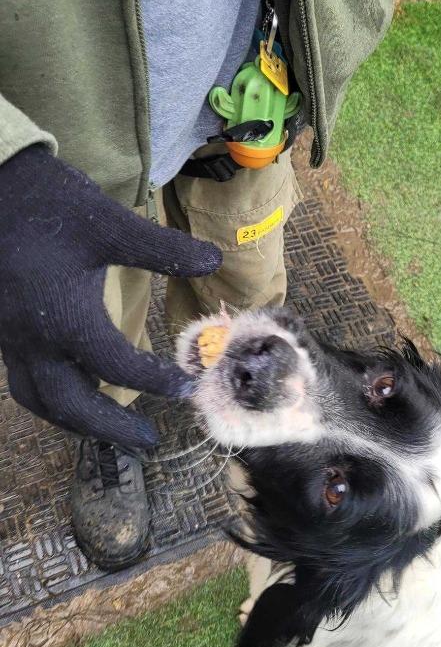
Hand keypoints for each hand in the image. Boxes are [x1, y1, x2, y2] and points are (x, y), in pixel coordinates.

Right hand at [0, 146, 221, 448]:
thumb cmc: (50, 203)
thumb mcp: (111, 223)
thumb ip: (162, 250)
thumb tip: (215, 260)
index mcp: (64, 318)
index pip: (116, 366)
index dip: (155, 380)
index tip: (188, 384)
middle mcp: (34, 340)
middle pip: (70, 405)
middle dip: (110, 429)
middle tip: (149, 442)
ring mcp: (11, 339)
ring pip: (40, 399)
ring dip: (78, 421)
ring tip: (111, 431)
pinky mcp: (1, 330)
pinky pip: (25, 381)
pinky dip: (54, 398)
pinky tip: (75, 390)